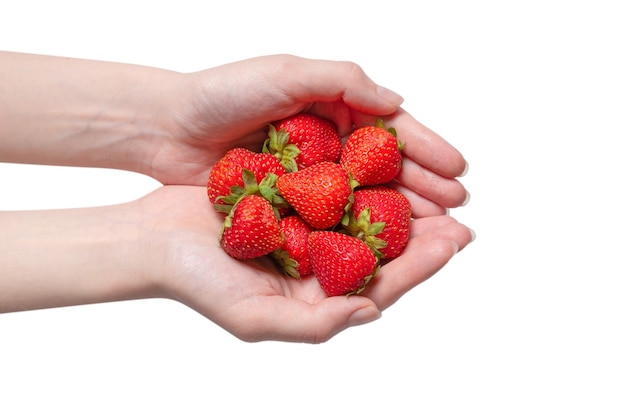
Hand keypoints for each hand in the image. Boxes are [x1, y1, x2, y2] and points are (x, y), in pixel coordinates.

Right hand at [138, 186, 472, 342]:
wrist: (154, 239)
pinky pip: (335, 187)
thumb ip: (316, 324)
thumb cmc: (198, 283)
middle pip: (383, 250)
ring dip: (399, 201)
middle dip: (424, 233)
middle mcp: (317, 263)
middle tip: (461, 213)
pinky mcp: (291, 198)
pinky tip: (383, 160)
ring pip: (364, 216)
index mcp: (318, 296)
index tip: (457, 241)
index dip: (422, 265)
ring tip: (434, 182)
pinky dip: (360, 176)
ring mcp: (305, 229)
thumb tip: (372, 310)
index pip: (381, 283)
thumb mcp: (256, 319)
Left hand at [149, 55, 468, 214]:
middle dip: (424, 187)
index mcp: (333, 106)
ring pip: (365, 196)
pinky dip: (358, 230)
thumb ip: (343, 81)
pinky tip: (383, 245)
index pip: (391, 130)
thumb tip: (398, 100)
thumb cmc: (221, 94)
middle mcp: (328, 142)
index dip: (427, 149)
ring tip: (434, 231)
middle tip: (457, 210)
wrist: (166, 128)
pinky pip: (332, 217)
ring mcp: (310, 175)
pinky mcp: (289, 202)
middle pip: (386, 167)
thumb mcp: (285, 72)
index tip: (458, 171)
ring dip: (401, 213)